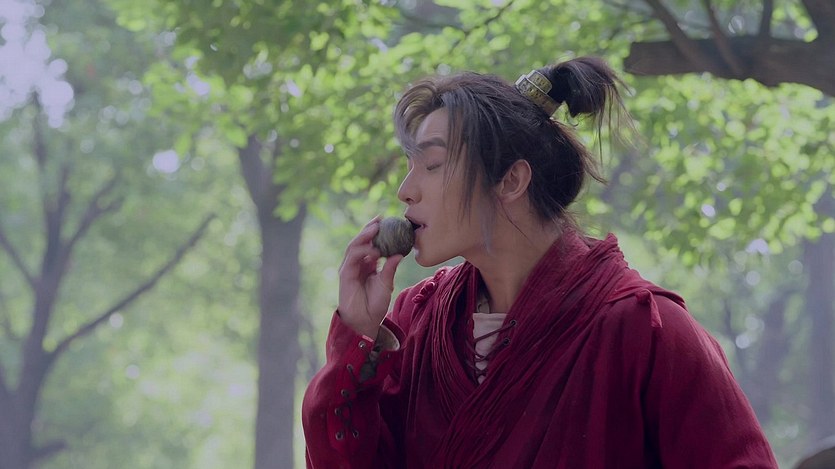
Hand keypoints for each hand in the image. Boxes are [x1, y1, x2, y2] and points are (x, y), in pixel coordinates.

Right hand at [337, 216, 403, 338]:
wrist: (366, 320)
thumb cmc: (376, 303)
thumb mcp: (387, 283)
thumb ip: (390, 268)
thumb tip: (400, 254)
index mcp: (367, 263)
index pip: (370, 242)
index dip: (376, 231)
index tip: (387, 220)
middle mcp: (357, 263)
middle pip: (361, 241)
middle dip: (369, 228)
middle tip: (380, 219)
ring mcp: (350, 268)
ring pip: (354, 246)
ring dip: (364, 236)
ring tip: (376, 228)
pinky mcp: (345, 274)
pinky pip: (353, 258)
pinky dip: (362, 251)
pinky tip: (374, 250)